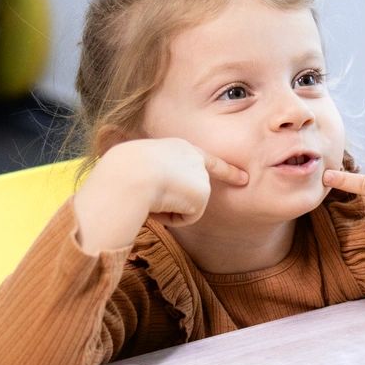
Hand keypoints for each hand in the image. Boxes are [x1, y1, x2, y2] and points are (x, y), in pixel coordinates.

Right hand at [74, 137, 248, 252]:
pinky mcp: (203, 192)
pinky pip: (187, 218)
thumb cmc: (121, 173)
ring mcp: (201, 174)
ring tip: (153, 195)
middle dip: (178, 202)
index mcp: (175, 147)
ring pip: (187, 206)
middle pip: (192, 191)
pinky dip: (173, 217)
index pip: (203, 161)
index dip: (226, 171)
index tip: (243, 178)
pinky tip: (162, 203)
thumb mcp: (134, 169)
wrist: (129, 174)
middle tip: (153, 196)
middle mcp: (193, 156)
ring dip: (168, 209)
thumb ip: (149, 179)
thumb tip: (141, 201)